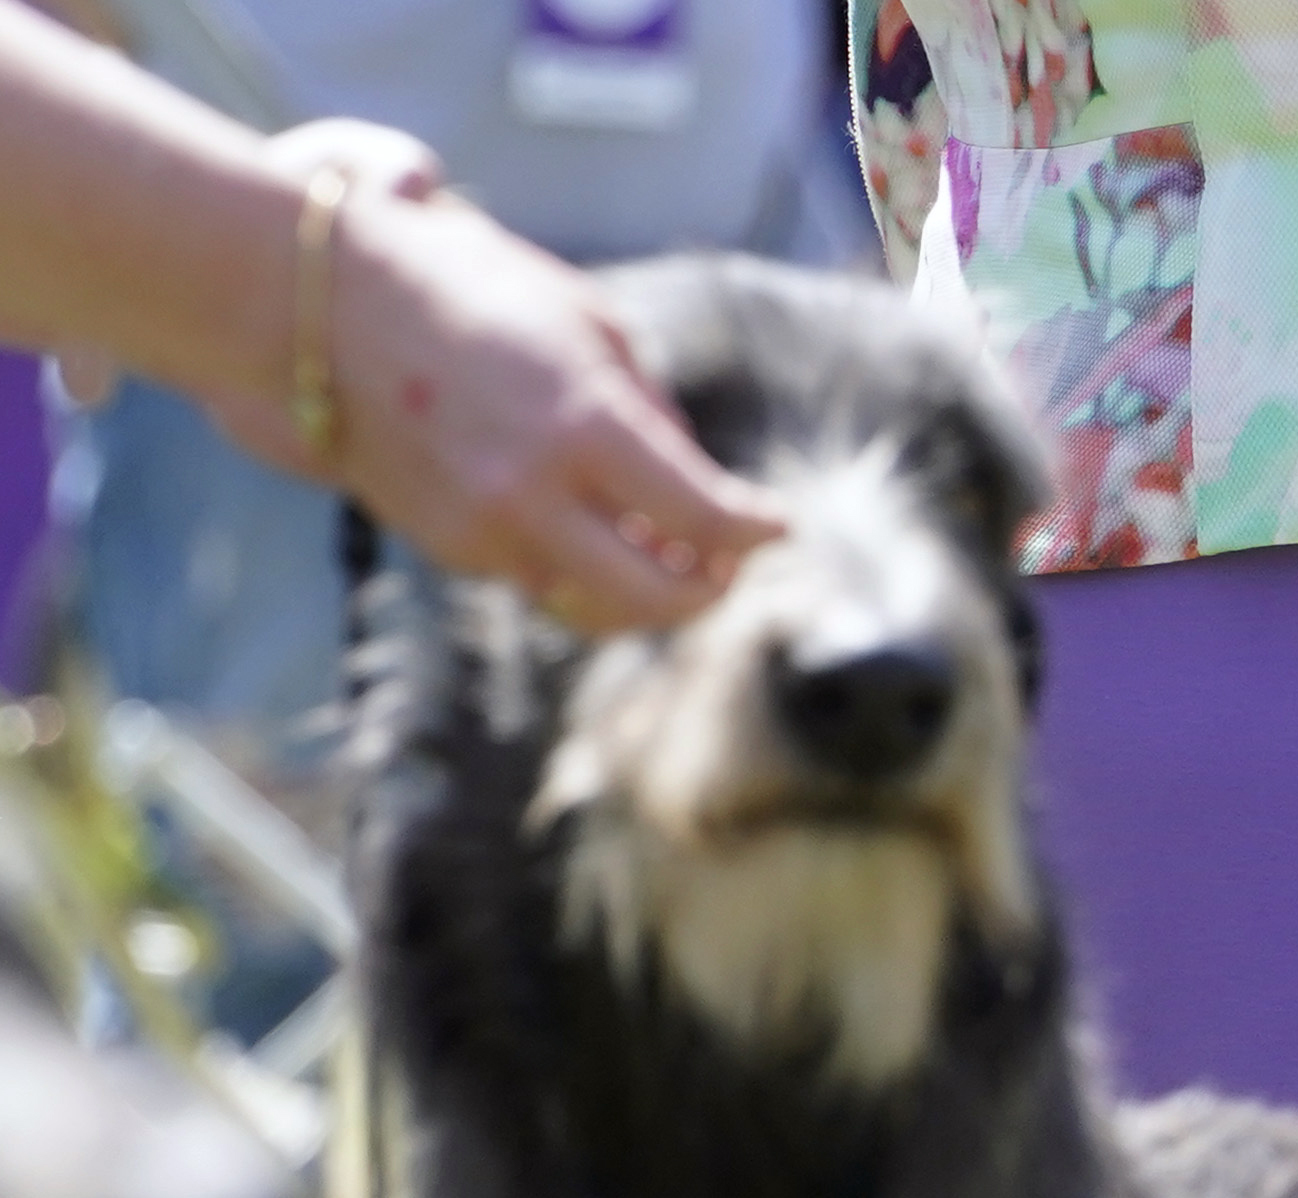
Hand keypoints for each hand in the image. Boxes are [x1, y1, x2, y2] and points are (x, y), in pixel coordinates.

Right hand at [210, 157, 780, 630]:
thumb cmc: (467, 289)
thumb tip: (698, 483)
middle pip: (659, 597)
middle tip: (728, 563)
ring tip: (669, 556)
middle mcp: (535, 494)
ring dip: (645, 593)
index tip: (780, 526)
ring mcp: (484, 529)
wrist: (316, 302)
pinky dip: (578, 568)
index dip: (758, 532)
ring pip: (596, 606)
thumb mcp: (586, 324)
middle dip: (709, 588)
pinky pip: (538, 579)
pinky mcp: (446, 545)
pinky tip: (589, 530)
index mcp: (584, 425)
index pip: (705, 517)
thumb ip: (650, 412)